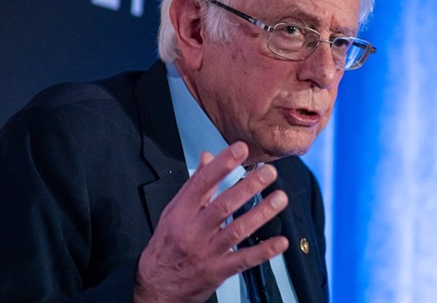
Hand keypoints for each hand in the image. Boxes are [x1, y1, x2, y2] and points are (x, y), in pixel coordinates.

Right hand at [134, 142, 288, 301]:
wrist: (156, 287)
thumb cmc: (166, 245)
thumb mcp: (173, 212)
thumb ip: (194, 185)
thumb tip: (208, 157)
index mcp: (181, 213)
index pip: (202, 183)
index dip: (222, 165)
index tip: (240, 149)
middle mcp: (193, 231)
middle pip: (223, 205)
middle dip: (248, 186)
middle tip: (268, 172)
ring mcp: (206, 252)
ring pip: (237, 230)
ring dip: (261, 213)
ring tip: (280, 198)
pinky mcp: (218, 271)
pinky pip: (244, 260)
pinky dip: (264, 251)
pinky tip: (280, 241)